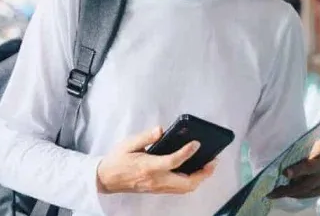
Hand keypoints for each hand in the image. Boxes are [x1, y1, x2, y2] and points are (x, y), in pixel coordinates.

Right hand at [97, 126, 216, 194]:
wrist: (106, 178)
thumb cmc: (117, 159)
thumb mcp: (128, 143)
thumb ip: (145, 136)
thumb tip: (161, 130)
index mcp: (148, 166)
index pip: (173, 161)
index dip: (187, 152)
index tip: (197, 144)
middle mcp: (156, 180)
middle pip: (186, 182)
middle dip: (203, 173)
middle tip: (213, 161)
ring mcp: (157, 187)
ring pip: (184, 188)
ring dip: (199, 179)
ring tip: (208, 167)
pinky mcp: (157, 189)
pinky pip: (178, 189)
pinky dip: (190, 182)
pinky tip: (193, 172)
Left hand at [268, 135, 319, 199]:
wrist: (304, 173)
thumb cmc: (295, 158)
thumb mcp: (294, 153)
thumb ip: (292, 155)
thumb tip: (282, 164)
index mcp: (316, 149)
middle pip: (310, 167)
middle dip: (297, 171)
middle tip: (285, 173)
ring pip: (306, 185)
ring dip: (288, 189)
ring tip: (273, 190)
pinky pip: (306, 194)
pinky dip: (293, 194)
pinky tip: (281, 193)